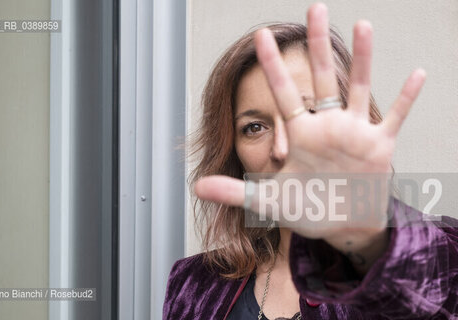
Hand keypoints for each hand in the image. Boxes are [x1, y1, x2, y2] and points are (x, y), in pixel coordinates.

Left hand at [194, 3, 424, 260]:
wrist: (340, 226)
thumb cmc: (307, 210)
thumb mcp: (268, 201)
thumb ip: (234, 191)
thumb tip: (197, 185)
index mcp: (300, 134)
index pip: (283, 93)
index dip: (272, 65)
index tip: (261, 35)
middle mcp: (326, 126)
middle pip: (321, 77)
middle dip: (316, 44)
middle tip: (314, 8)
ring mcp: (353, 133)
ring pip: (356, 88)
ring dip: (362, 58)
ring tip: (363, 24)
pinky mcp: (379, 147)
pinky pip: (394, 117)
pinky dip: (406, 98)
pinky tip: (417, 74)